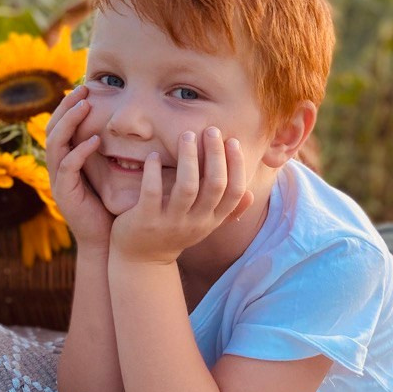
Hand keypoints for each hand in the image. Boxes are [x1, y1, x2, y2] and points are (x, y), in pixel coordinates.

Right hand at [45, 85, 112, 247]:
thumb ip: (113, 150)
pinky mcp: (65, 193)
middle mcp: (57, 167)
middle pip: (52, 128)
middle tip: (83, 88)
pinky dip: (79, 151)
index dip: (69, 105)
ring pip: (55, 143)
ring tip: (85, 106)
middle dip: (66, 106)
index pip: (61, 125)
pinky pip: (68, 166)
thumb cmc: (112, 205)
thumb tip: (135, 124)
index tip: (86, 87)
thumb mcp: (111, 172)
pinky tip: (95, 140)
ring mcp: (58, 180)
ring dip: (70, 122)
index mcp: (66, 159)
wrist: (107, 240)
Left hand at [110, 126, 253, 265]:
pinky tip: (153, 156)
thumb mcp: (203, 225)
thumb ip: (226, 211)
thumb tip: (251, 195)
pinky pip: (153, 192)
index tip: (232, 140)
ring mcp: (171, 222)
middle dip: (215, 154)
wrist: (141, 261)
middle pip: (214, 185)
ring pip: (187, 187)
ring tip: (186, 135)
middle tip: (211, 130)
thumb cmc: (174, 233)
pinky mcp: (146, 221)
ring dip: (189, 158)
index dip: (237, 165)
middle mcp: (195, 222)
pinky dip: (154, 171)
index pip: (234, 192)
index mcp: (211, 220)